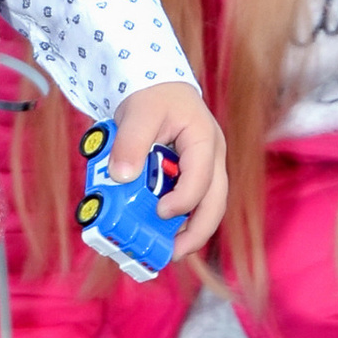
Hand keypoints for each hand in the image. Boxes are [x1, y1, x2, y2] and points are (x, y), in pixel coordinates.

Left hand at [106, 77, 226, 263]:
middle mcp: (212, 158)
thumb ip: (130, 143)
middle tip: (171, 253)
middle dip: (196, 233)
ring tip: (164, 249)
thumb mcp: (139, 113)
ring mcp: (206, 168)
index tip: (161, 212)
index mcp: (204, 141)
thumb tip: (121, 176)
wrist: (157, 84)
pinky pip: (192, 202)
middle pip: (216, 203)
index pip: (201, 179)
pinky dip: (178, 219)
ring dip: (188, 230)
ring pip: (207, 207)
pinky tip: (158, 230)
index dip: (183, 201)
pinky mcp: (192, 175)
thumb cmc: (152, 94)